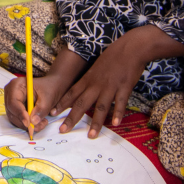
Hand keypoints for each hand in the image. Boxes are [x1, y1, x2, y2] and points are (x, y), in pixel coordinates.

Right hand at [4, 47, 85, 134]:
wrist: (56, 85)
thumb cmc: (53, 87)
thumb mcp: (49, 98)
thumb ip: (40, 109)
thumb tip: (32, 122)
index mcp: (16, 85)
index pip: (13, 103)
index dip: (20, 114)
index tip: (29, 123)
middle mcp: (10, 92)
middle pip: (12, 112)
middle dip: (24, 122)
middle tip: (38, 128)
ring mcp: (11, 100)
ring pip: (14, 118)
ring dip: (26, 124)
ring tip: (41, 125)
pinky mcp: (16, 107)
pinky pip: (17, 119)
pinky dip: (26, 124)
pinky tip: (38, 124)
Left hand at [56, 25, 183, 138]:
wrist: (130, 47)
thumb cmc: (114, 55)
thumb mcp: (97, 66)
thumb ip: (91, 78)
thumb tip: (85, 89)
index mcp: (89, 78)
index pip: (72, 93)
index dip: (62, 104)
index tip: (52, 113)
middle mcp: (97, 84)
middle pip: (82, 103)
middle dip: (72, 118)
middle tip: (63, 130)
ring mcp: (110, 86)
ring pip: (101, 107)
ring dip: (96, 122)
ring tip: (91, 135)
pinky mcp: (124, 87)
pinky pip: (120, 103)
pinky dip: (118, 113)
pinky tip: (115, 124)